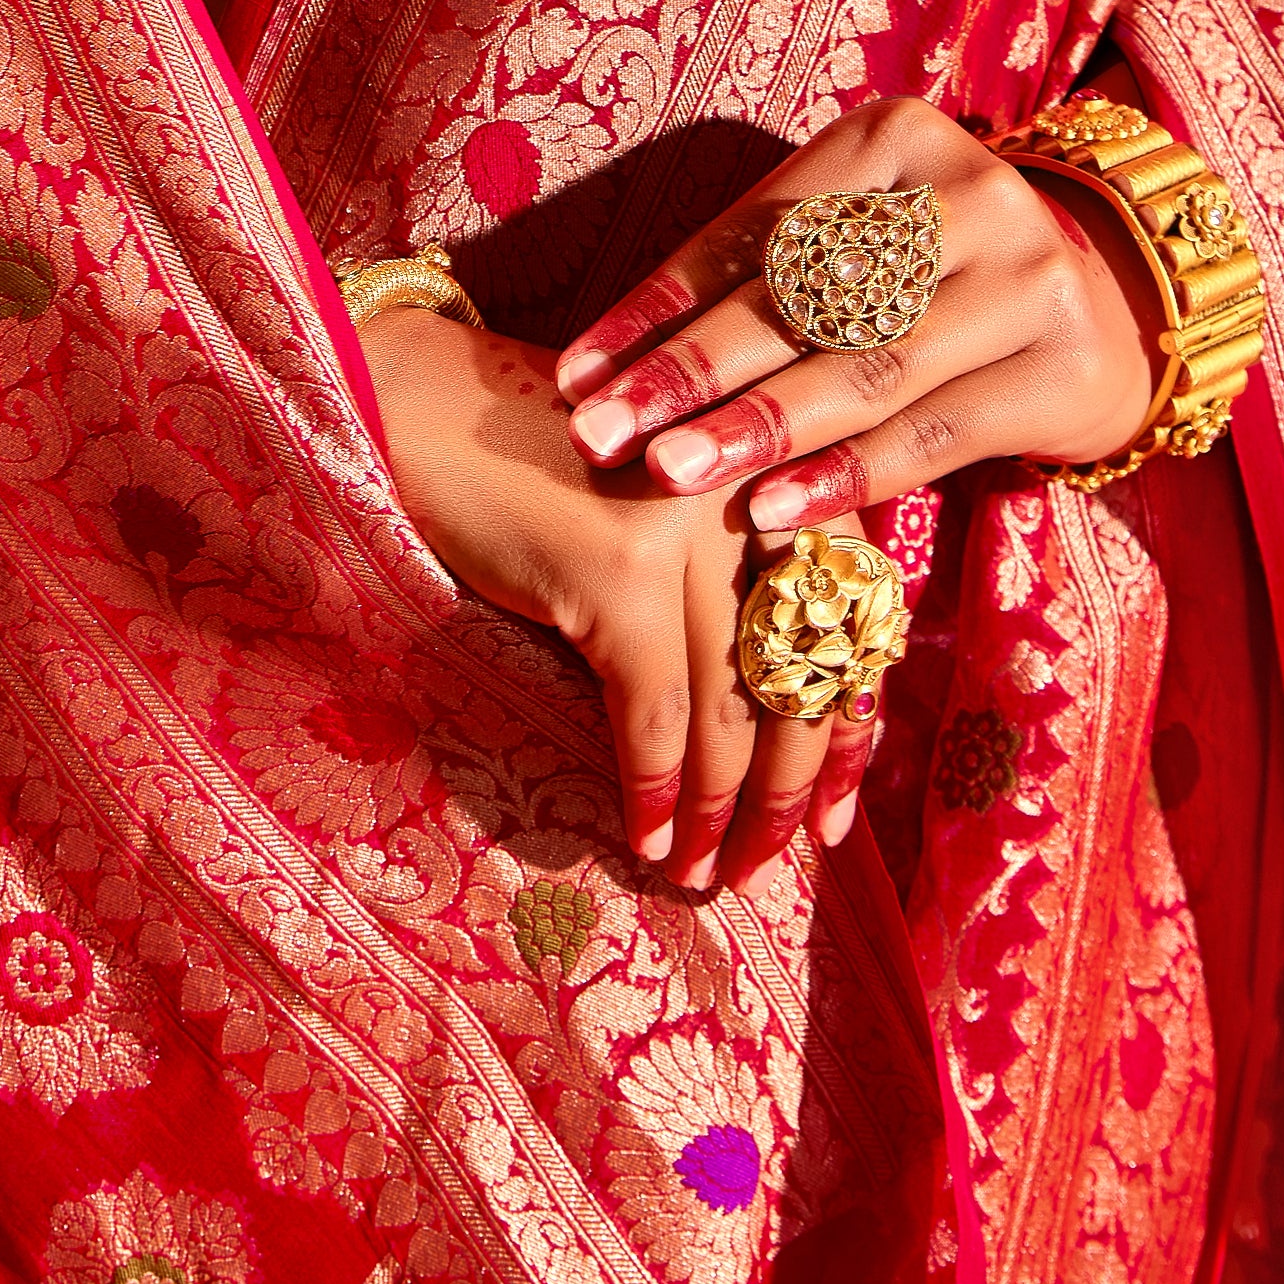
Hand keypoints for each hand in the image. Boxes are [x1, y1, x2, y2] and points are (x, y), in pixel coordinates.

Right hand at [359, 306, 868, 891]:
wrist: (427, 406)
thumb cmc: (546, 468)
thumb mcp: (667, 511)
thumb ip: (732, 584)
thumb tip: (778, 743)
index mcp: (789, 471)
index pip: (856, 627)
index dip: (853, 735)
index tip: (838, 824)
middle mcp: (761, 489)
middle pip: (806, 677)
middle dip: (789, 795)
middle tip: (762, 868)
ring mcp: (694, 527)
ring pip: (734, 709)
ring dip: (719, 814)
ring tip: (701, 877)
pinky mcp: (620, 566)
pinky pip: (656, 712)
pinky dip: (656, 793)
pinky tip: (648, 842)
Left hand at [553, 94, 1156, 540]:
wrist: (1114, 305)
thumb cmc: (940, 276)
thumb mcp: (860, 241)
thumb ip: (764, 280)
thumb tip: (609, 367)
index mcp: (897, 136)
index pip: (756, 230)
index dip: (658, 305)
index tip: (576, 375)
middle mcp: (969, 192)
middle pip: (805, 296)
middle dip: (689, 370)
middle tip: (601, 431)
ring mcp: (1027, 276)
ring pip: (865, 365)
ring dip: (755, 425)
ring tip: (667, 472)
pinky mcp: (1062, 367)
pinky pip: (931, 431)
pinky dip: (844, 474)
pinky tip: (771, 508)